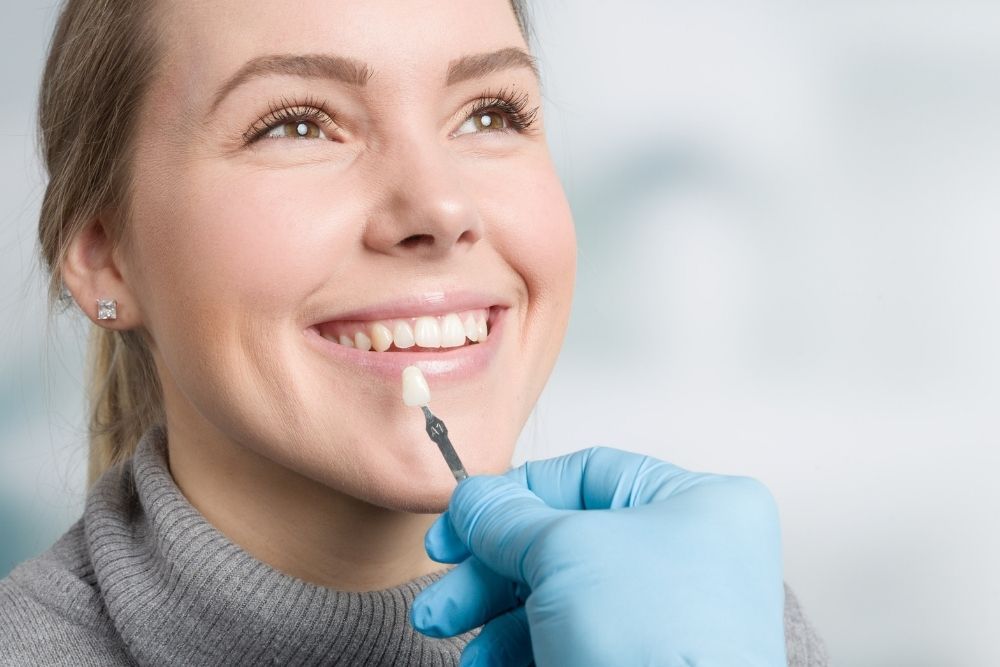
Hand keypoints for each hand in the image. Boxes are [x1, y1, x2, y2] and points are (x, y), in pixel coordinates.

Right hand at [411, 447, 785, 666]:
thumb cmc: (650, 638)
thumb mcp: (563, 552)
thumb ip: (507, 517)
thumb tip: (472, 497)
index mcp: (699, 503)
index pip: (585, 474)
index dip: (511, 494)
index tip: (456, 522)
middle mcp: (691, 553)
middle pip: (563, 538)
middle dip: (487, 566)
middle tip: (437, 589)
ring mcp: (671, 613)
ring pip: (561, 593)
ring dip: (491, 612)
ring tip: (440, 631)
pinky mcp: (647, 660)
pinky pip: (574, 638)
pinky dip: (521, 645)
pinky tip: (484, 662)